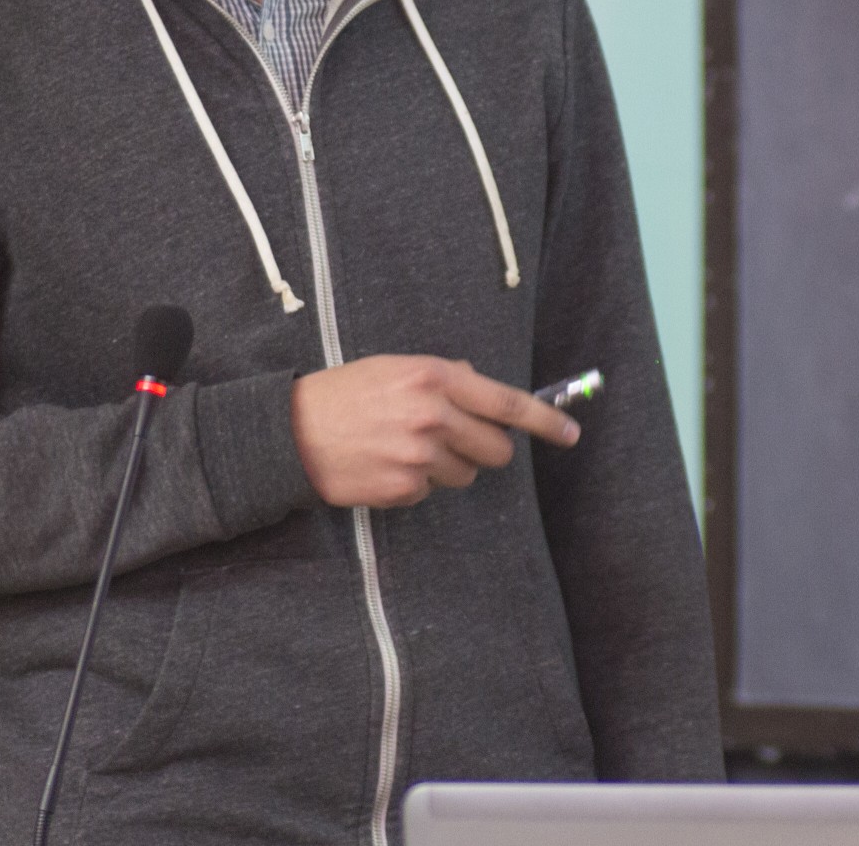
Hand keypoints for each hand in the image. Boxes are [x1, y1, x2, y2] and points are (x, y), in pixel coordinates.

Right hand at [289, 355, 579, 508]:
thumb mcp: (396, 367)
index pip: (506, 403)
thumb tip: (485, 391)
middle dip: (485, 448)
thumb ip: (446, 377)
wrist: (288, 433)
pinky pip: (431, 491)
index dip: (545, 421)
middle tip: (455, 439)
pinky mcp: (402, 488)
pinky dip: (415, 482)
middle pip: (495, 449)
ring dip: (446, 465)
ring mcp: (418, 456)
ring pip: (464, 474)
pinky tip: (386, 464)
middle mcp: (432, 416)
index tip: (570, 434)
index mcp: (434, 377)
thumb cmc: (345, 393)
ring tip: (404, 447)